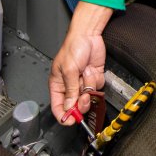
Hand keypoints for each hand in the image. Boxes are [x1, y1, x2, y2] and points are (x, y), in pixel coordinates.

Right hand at [49, 2, 111, 122]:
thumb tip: (69, 107)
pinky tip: (91, 69)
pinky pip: (97, 88)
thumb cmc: (73, 47)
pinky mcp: (93, 79)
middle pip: (75, 106)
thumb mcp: (69, 70)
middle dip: (82, 102)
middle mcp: (70, 87)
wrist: (88, 35)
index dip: (65, 116)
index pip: (58, 108)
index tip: (73, 120)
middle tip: (84, 95)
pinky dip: (96, 79)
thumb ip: (70, 90)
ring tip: (85, 73)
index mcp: (58, 86)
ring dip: (89, 85)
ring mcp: (82, 83)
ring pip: (88, 97)